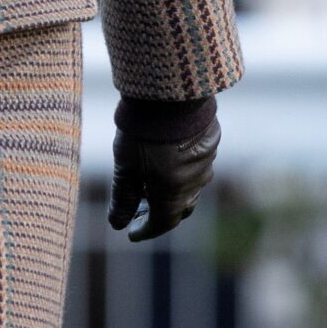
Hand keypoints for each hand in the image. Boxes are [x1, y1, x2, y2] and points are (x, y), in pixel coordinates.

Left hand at [107, 117, 219, 243]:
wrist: (171, 94)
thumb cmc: (143, 133)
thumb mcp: (125, 168)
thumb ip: (123, 198)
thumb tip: (117, 224)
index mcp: (174, 194)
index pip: (162, 223)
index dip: (145, 230)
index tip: (131, 233)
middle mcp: (195, 183)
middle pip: (179, 207)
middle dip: (159, 212)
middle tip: (139, 210)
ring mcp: (206, 162)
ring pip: (191, 186)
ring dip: (172, 191)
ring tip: (150, 183)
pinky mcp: (210, 143)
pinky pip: (197, 165)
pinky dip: (181, 170)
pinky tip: (167, 159)